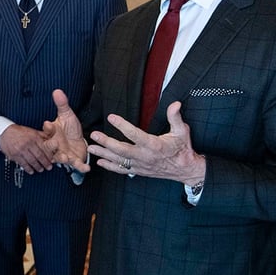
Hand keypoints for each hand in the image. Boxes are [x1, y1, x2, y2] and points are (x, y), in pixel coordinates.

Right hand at [0, 123, 54, 173]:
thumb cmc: (19, 132)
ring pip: (32, 161)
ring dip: (37, 167)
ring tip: (40, 169)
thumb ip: (42, 135)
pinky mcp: (15, 155)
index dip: (49, 156)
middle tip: (48, 167)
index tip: (52, 160)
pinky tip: (31, 171)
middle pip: (39, 156)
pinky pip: (23, 164)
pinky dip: (28, 168)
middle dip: (45, 163)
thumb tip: (51, 140)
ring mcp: (21, 150)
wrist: (4, 132)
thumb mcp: (32, 131)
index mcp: (34, 137)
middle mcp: (28, 144)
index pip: (44, 148)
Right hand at [42, 89, 89, 172]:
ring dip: (62, 158)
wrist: (78, 140)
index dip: (47, 128)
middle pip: (49, 147)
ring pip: (59, 157)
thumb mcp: (67, 115)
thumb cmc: (70, 128)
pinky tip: (87, 168)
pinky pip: (76, 165)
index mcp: (51, 134)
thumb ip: (62, 104)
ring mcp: (63, 154)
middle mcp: (55, 145)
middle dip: (51, 145)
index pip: (47, 130)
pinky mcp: (73, 160)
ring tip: (65, 157)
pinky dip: (81, 167)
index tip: (48, 123)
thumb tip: (57, 91)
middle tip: (55, 142)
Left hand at [87, 101, 204, 184]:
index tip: (111, 117)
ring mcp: (140, 165)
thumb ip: (175, 117)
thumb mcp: (182, 131)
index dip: (122, 125)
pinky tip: (99, 162)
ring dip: (104, 154)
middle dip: (107, 142)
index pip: (135, 134)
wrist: (185, 170)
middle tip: (94, 135)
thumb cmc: (182, 149)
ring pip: (119, 160)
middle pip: (122, 149)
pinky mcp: (138, 171)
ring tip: (91, 148)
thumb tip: (175, 103)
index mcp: (154, 145)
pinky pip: (122, 170)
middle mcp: (145, 156)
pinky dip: (110, 167)